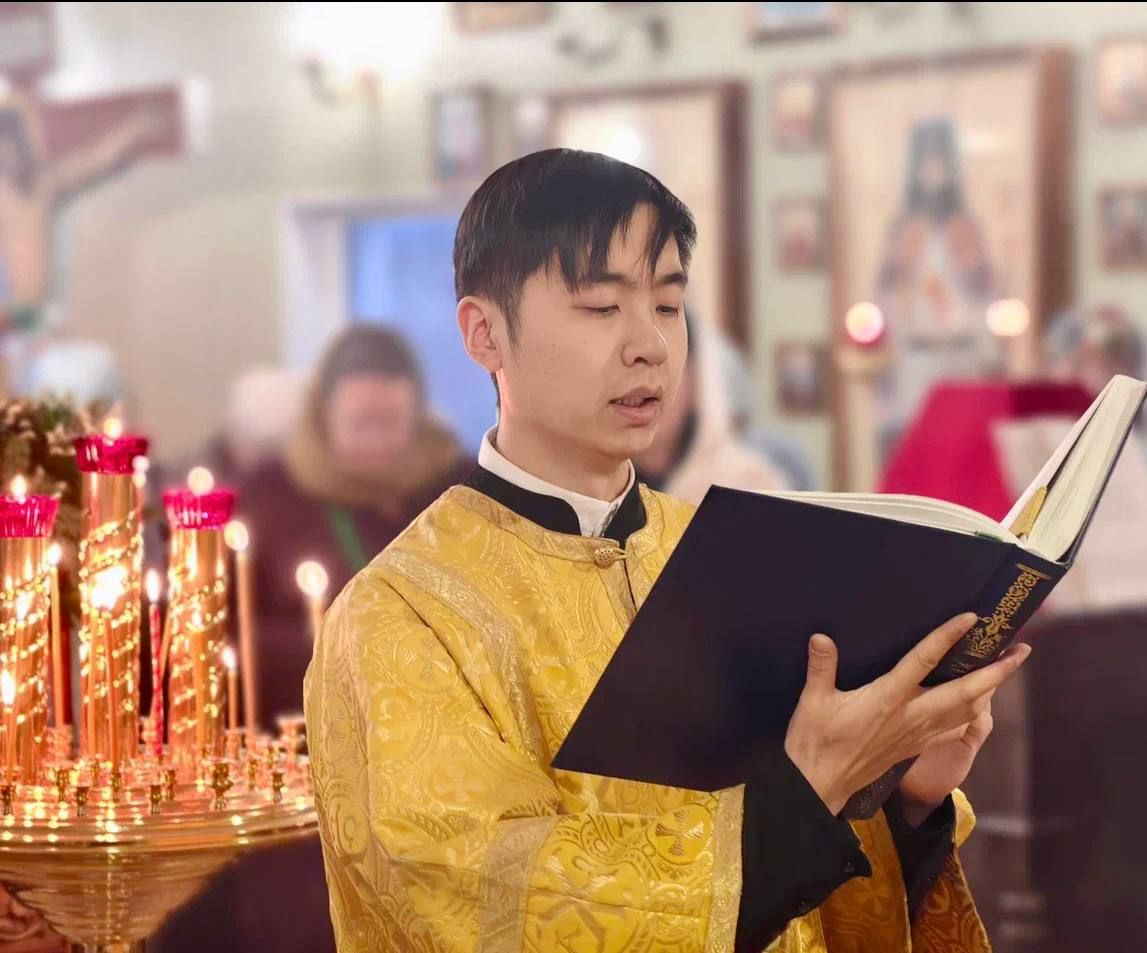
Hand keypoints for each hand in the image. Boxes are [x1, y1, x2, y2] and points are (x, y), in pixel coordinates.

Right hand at [784, 613, 1030, 814]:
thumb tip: (821, 637)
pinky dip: (972, 714)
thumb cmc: (815, 741)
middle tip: (1022, 650)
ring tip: (1005, 671)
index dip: (948, 637)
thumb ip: (821, 667)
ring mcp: (917, 734)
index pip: (924, 661)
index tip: (970, 619)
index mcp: (888, 698)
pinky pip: (954, 728)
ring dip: (991, 691)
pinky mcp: (915, 747)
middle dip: (997, 672)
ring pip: (966, 711)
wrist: (820, 785)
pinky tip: (976, 706)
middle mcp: (911, 715)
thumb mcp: (813, 701)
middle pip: (966, 692)